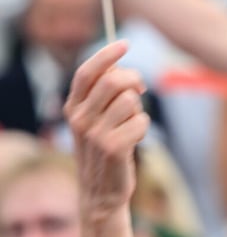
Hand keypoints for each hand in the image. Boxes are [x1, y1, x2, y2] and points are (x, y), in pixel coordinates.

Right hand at [64, 41, 149, 221]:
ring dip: (139, 111)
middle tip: (141, 89)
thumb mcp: (96, 121)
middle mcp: (79, 119)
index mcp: (72, 108)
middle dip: (135, 79)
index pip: (87, 72)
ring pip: (131, 101)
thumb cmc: (105, 150)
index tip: (126, 43)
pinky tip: (134, 141)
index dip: (107, 54)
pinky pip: (141, 122)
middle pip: (113, 80)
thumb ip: (103, 95)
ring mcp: (95, 134)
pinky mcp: (113, 148)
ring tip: (131, 125)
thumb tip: (119, 66)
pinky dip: (144, 129)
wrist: (102, 193)